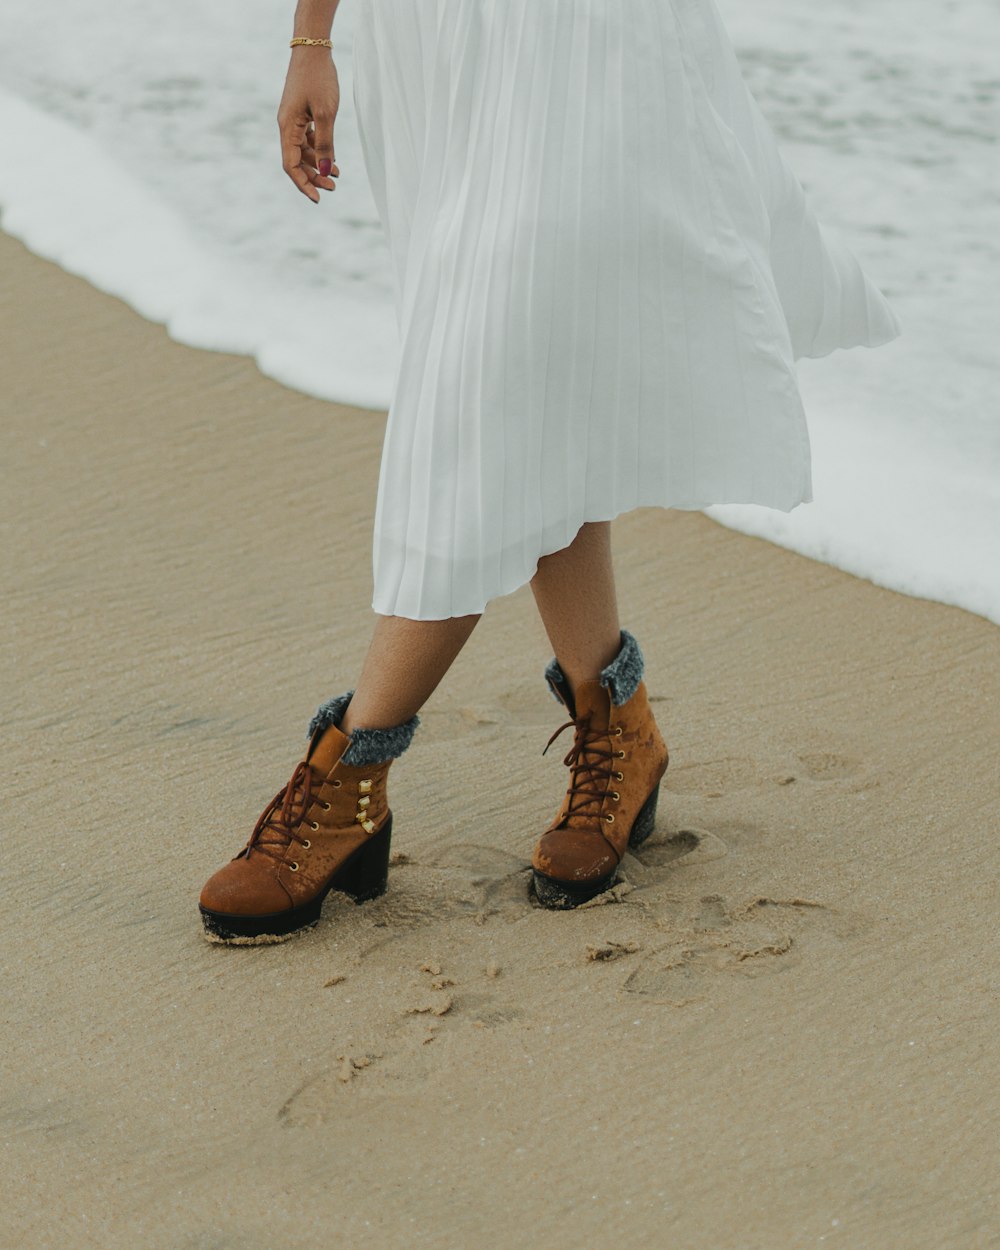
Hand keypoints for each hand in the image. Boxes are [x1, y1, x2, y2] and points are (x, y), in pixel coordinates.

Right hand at [277, 50, 339, 202]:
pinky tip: (333, 158)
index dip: (303, 184)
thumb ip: (326, 144)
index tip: (318, 198)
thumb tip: (325, 170)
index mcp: (287, 127)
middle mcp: (286, 126)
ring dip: (318, 165)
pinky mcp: (301, 114)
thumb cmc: (319, 78)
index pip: (291, 165)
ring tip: (337, 174)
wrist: (313, 49)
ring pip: (303, 152)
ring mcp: (293, 120)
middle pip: (296, 162)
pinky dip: (319, 150)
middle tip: (333, 187)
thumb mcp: (326, 113)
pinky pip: (308, 140)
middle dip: (314, 177)